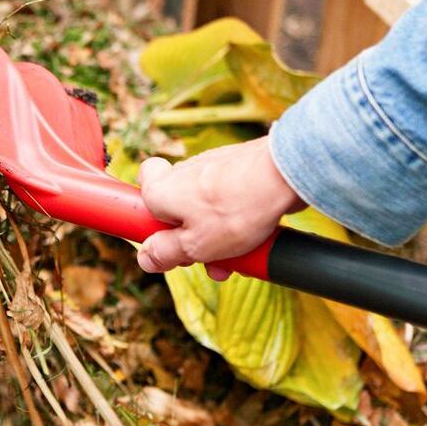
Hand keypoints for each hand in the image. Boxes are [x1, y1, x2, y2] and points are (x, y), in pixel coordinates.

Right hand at [136, 136, 302, 279]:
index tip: (164, 241)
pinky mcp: (238, 167)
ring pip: (204, 205)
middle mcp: (182, 173)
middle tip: (206, 259)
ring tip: (237, 255)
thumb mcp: (195, 246)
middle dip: (189, 237)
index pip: (141, 190)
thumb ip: (166, 253)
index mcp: (161, 190)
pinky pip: (228, 198)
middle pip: (176, 206)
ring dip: (215, 233)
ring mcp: (211, 167)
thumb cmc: (237, 209)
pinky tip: (253, 235)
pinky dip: (235, 217)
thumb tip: (145, 259)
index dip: (149, 218)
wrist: (285, 175)